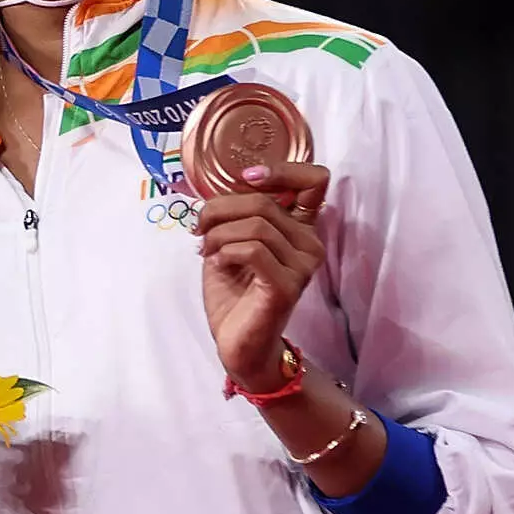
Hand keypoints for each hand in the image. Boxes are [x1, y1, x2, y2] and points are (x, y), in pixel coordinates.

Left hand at [197, 158, 330, 391]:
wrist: (237, 343)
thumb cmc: (234, 294)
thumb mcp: (230, 243)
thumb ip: (237, 214)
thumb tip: (218, 190)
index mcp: (300, 229)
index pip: (314, 180)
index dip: (281, 169)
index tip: (247, 178)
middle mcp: (309, 244)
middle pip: (264, 201)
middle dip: (219, 210)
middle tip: (199, 230)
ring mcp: (303, 266)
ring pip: (256, 224)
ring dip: (219, 235)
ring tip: (207, 252)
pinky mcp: (288, 286)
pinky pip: (253, 250)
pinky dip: (226, 253)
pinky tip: (218, 265)